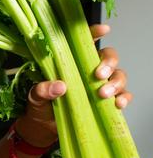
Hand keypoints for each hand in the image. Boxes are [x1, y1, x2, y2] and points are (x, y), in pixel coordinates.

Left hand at [20, 23, 130, 143]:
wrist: (44, 128)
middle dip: (109, 63)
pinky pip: (123, 95)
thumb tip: (59, 87)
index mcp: (72, 61)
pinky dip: (123, 98)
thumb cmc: (40, 106)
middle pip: (109, 56)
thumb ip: (42, 90)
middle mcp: (89, 70)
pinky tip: (118, 104)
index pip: (85, 43)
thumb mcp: (35, 97)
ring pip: (119, 75)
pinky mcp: (106, 101)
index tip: (103, 30)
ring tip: (103, 94)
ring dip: (116, 82)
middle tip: (99, 75)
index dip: (95, 33)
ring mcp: (100, 85)